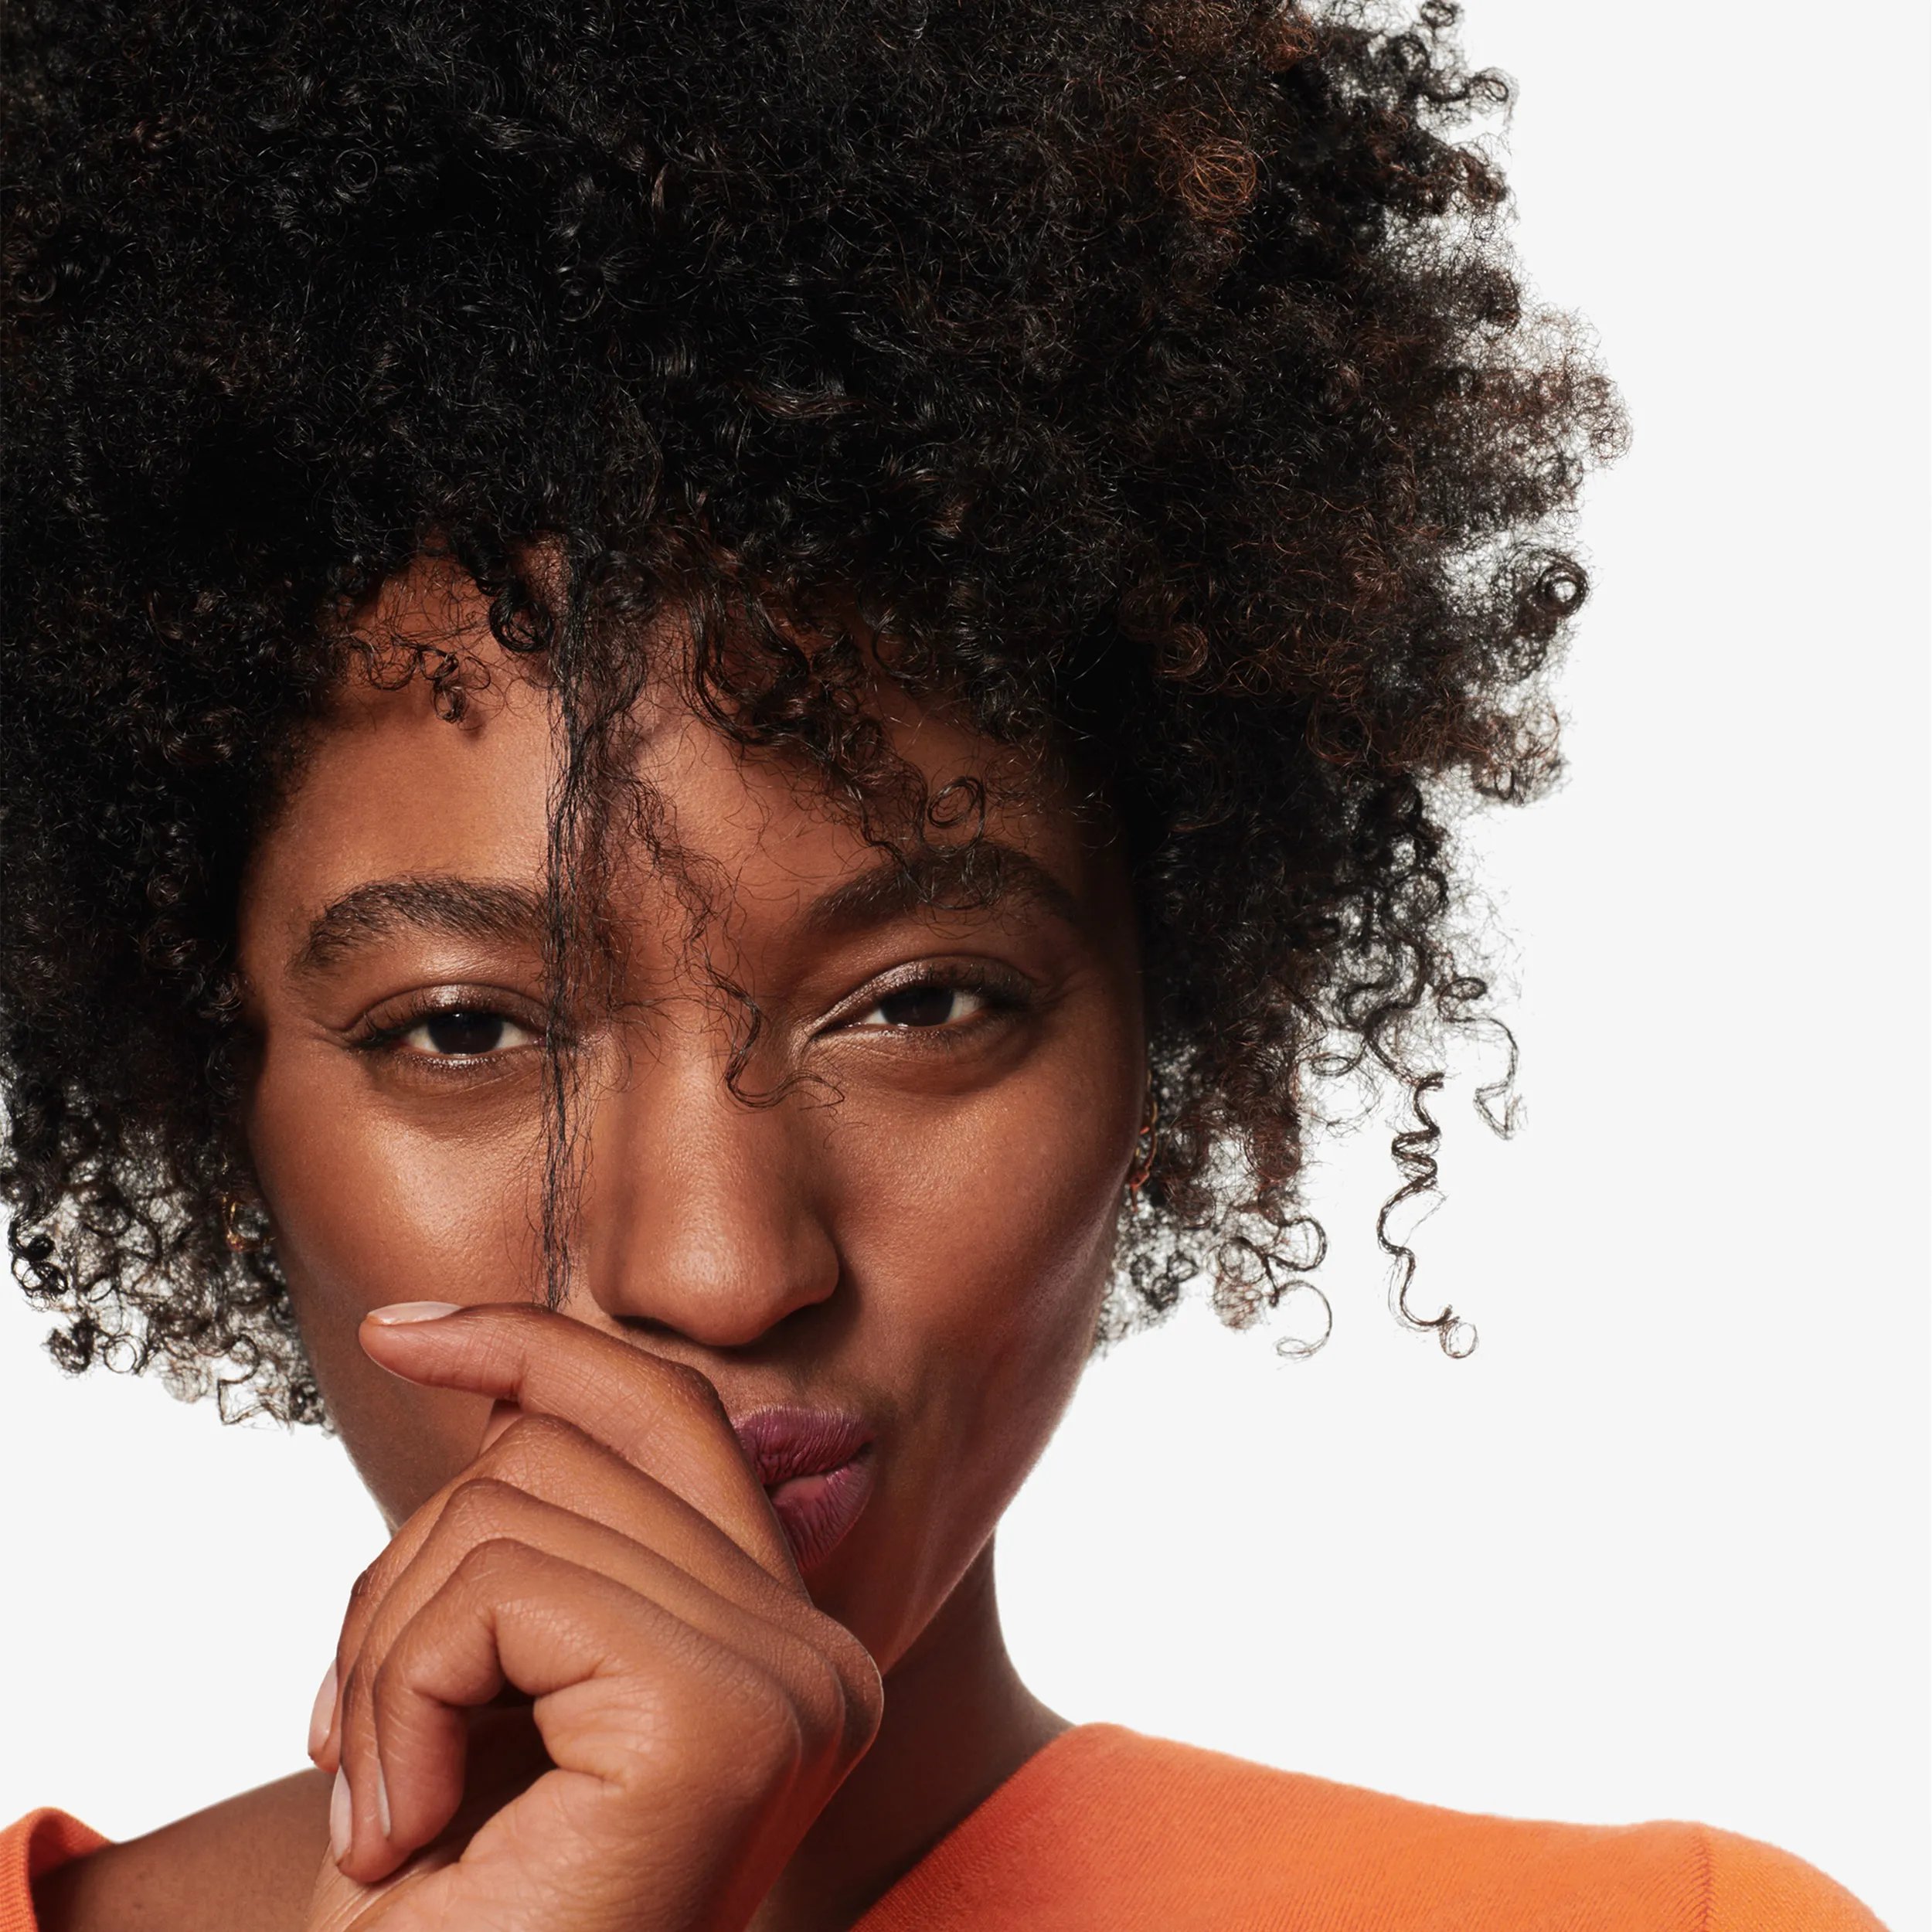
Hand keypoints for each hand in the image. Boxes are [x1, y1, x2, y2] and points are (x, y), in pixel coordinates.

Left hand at [301, 1304, 883, 1931]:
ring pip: (513, 1504)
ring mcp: (792, 1682)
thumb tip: (497, 1374)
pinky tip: (403, 1836)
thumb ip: (542, 1538)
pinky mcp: (727, 1720)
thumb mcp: (497, 1687)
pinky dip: (397, 1696)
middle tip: (358, 1745)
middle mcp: (820, 1647)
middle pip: (570, 1444)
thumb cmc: (461, 1916)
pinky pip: (503, 1586)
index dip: (537, 1345)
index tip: (405, 1328)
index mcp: (784, 1635)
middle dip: (406, 1573)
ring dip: (385, 1656)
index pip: (666, 1411)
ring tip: (387, 1808)